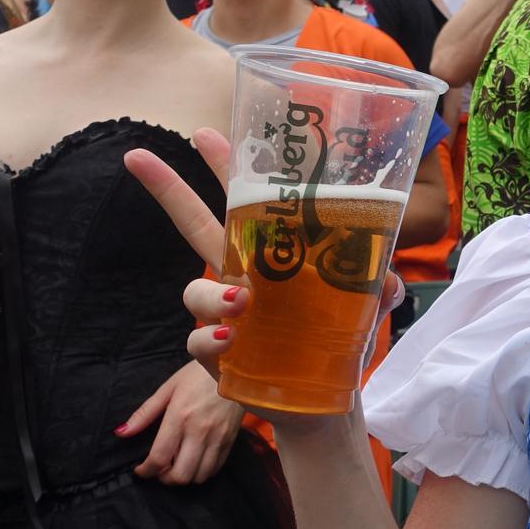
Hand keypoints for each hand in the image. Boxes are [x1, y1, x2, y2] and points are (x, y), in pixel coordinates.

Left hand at [118, 360, 243, 483]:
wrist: (236, 368)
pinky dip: (202, 472)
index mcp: (179, 417)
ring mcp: (218, 438)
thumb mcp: (168, 388)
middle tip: (159, 469)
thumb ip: (144, 414)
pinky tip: (195, 460)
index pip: (159, 457)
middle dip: (165, 479)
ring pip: (199, 476)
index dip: (146, 471)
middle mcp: (199, 431)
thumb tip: (122, 432)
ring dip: (184, 477)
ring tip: (177, 466)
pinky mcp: (231, 440)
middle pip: (180, 475)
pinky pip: (215, 468)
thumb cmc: (199, 374)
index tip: (141, 470)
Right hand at [124, 130, 404, 407]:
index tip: (203, 133)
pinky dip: (211, 340)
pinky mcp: (218, 355)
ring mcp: (225, 316)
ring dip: (214, 293)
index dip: (225, 169)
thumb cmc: (335, 336)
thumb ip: (379, 287)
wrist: (324, 395)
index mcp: (272, 254)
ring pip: (196, 291)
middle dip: (169, 190)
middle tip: (138, 155)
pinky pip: (199, 342)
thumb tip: (391, 282)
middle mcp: (242, 278)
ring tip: (244, 302)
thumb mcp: (365, 304)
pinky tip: (231, 341)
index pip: (245, 204)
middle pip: (195, 226)